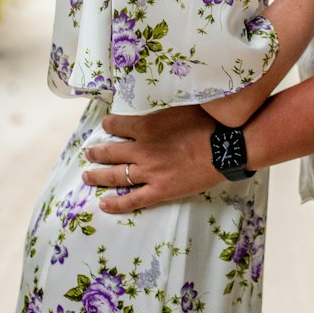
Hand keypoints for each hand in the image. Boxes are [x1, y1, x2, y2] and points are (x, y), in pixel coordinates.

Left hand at [82, 105, 218, 212]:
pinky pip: (132, 200)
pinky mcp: (160, 191)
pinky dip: (116, 204)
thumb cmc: (208, 123)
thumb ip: (160, 112)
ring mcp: (149, 173)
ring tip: (87, 175)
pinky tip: (103, 204)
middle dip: (96, 152)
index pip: (117, 124)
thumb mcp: (180, 107)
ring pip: (115, 176)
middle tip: (89, 153)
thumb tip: (152, 110)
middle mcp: (142, 149)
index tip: (106, 125)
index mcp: (146, 126)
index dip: (109, 124)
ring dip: (98, 175)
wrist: (226, 147)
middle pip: (110, 151)